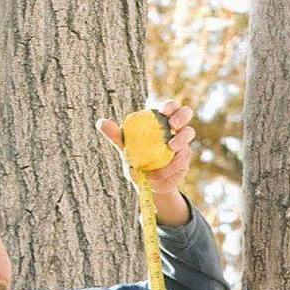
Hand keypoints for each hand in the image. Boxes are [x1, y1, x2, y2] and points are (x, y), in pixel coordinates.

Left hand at [99, 100, 196, 221]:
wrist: (147, 184)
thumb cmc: (136, 161)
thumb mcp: (125, 148)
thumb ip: (116, 136)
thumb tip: (101, 122)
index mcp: (160, 121)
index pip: (170, 107)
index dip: (170, 105)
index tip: (163, 111)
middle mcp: (174, 129)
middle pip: (186, 113)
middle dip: (182, 116)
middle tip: (173, 125)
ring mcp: (182, 144)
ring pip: (188, 135)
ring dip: (181, 140)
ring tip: (170, 148)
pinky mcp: (185, 160)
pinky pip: (182, 160)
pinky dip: (171, 166)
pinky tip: (158, 173)